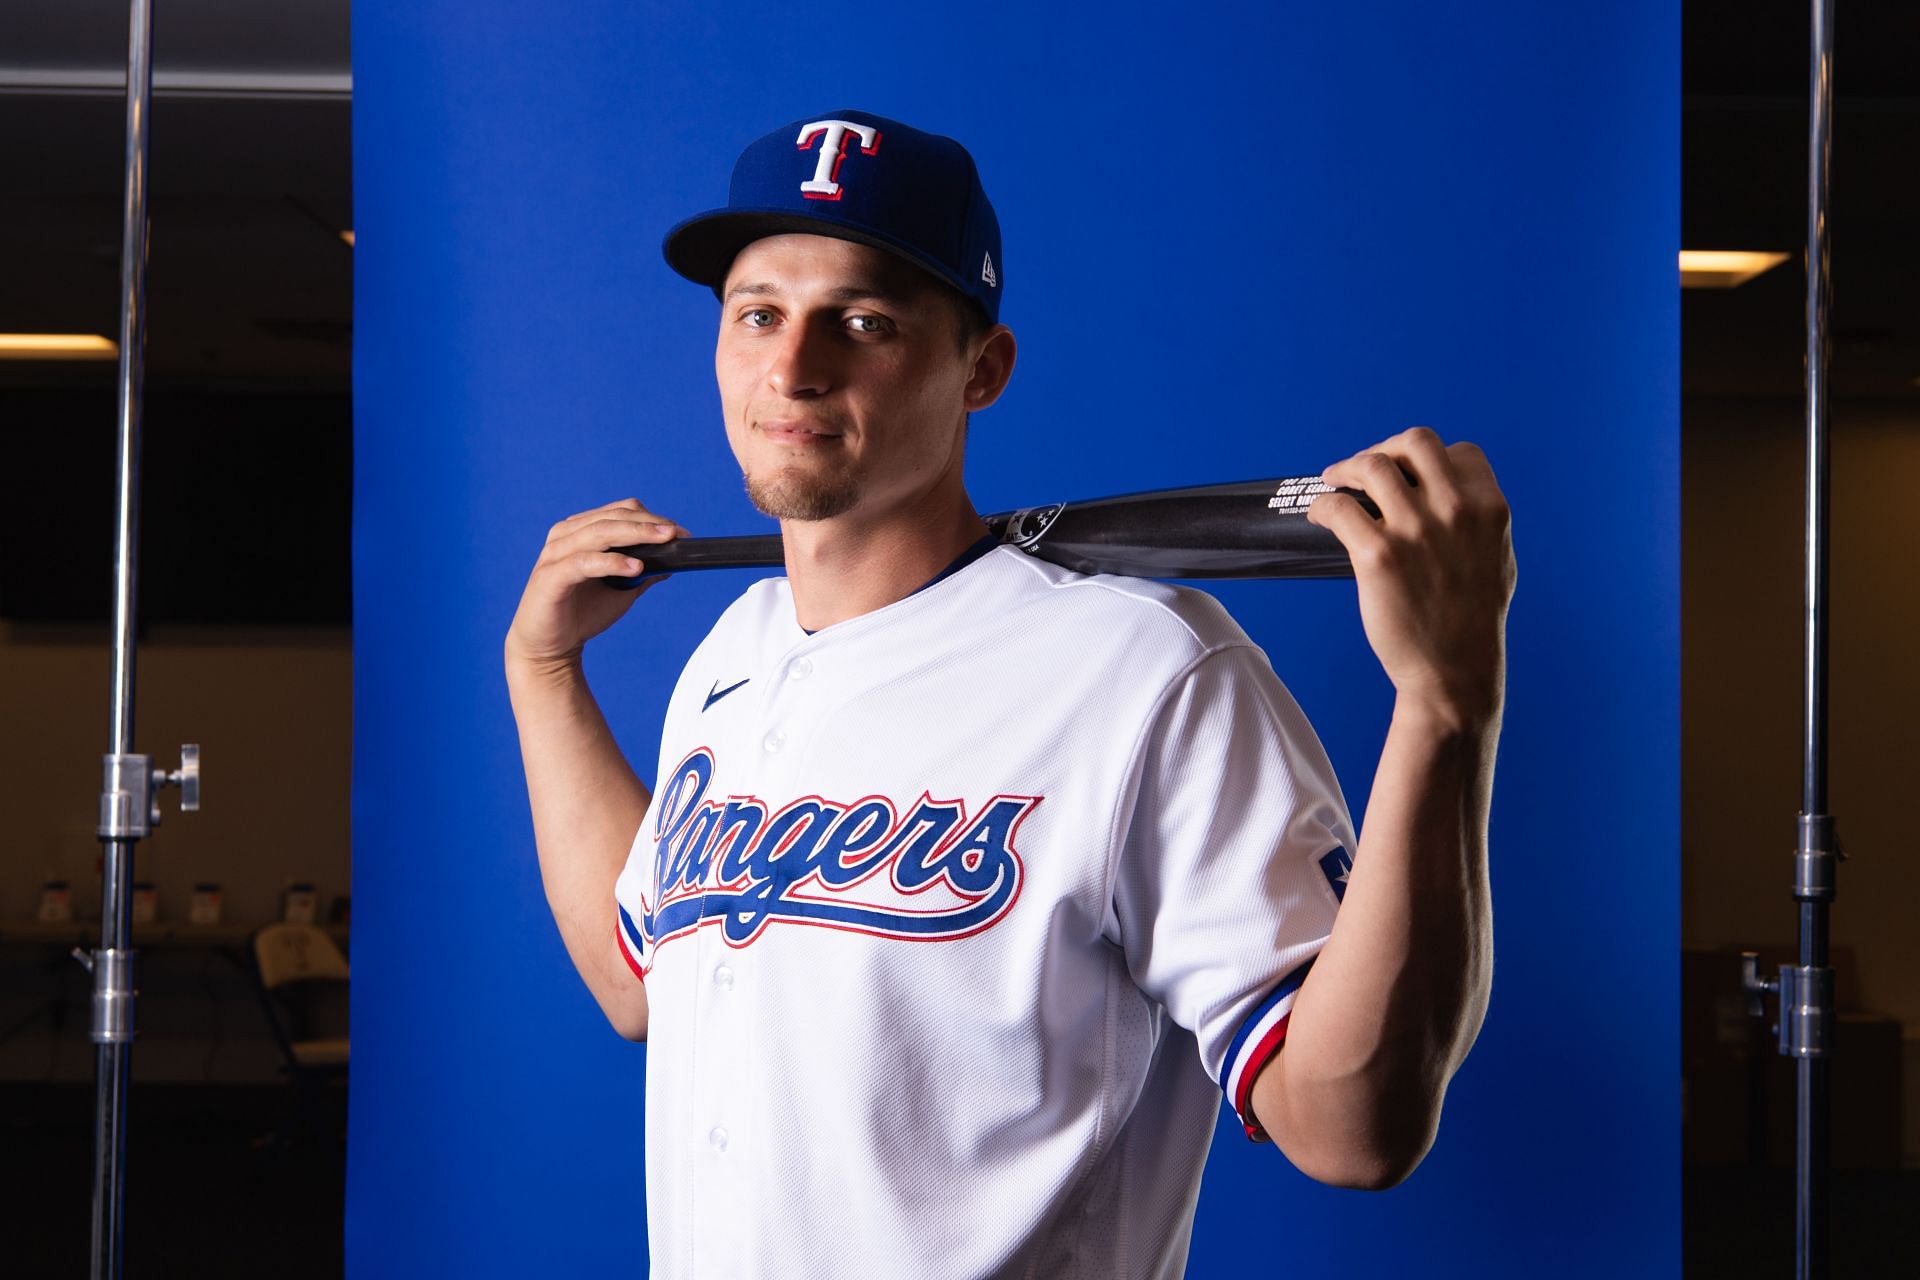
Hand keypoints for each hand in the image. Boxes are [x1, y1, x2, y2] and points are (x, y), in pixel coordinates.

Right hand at [505, 498, 690, 674]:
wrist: (550, 647)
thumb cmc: (583, 614)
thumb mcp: (621, 589)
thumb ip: (642, 571)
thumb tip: (673, 560)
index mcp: (581, 531)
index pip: (620, 512)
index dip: (652, 518)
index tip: (681, 532)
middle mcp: (566, 535)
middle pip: (612, 518)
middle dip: (648, 524)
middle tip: (676, 533)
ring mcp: (555, 554)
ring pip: (600, 533)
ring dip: (635, 535)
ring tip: (664, 542)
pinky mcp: (550, 577)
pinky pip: (583, 562)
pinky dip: (612, 562)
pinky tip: (636, 568)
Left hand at [1308, 428, 1515, 727]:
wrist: (1454, 671)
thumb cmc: (1473, 619)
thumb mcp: (1497, 557)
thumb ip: (1478, 519)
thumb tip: (1449, 491)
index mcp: (1489, 508)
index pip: (1460, 452)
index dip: (1431, 459)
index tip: (1408, 472)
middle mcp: (1456, 511)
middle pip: (1415, 442)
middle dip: (1386, 448)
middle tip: (1364, 467)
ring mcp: (1415, 531)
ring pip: (1372, 465)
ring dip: (1346, 468)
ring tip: (1333, 480)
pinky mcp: (1377, 556)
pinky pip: (1339, 508)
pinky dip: (1323, 505)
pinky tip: (1319, 516)